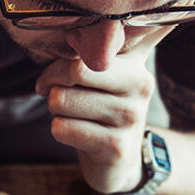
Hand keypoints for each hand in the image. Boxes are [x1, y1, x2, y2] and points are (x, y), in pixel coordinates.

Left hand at [35, 37, 155, 193]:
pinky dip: (58, 130)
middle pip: (75, 70)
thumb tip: (70, 33)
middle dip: (52, 83)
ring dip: (55, 110)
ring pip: (62, 100)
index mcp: (137, 62)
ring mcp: (131, 117)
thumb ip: (92, 49)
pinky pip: (62, 128)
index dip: (61, 62)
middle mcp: (141, 86)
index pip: (90, 46)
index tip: (56, 74)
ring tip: (70, 115)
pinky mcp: (116, 147)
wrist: (119, 161)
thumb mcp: (103, 76)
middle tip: (54, 93)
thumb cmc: (101, 110)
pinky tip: (75, 134)